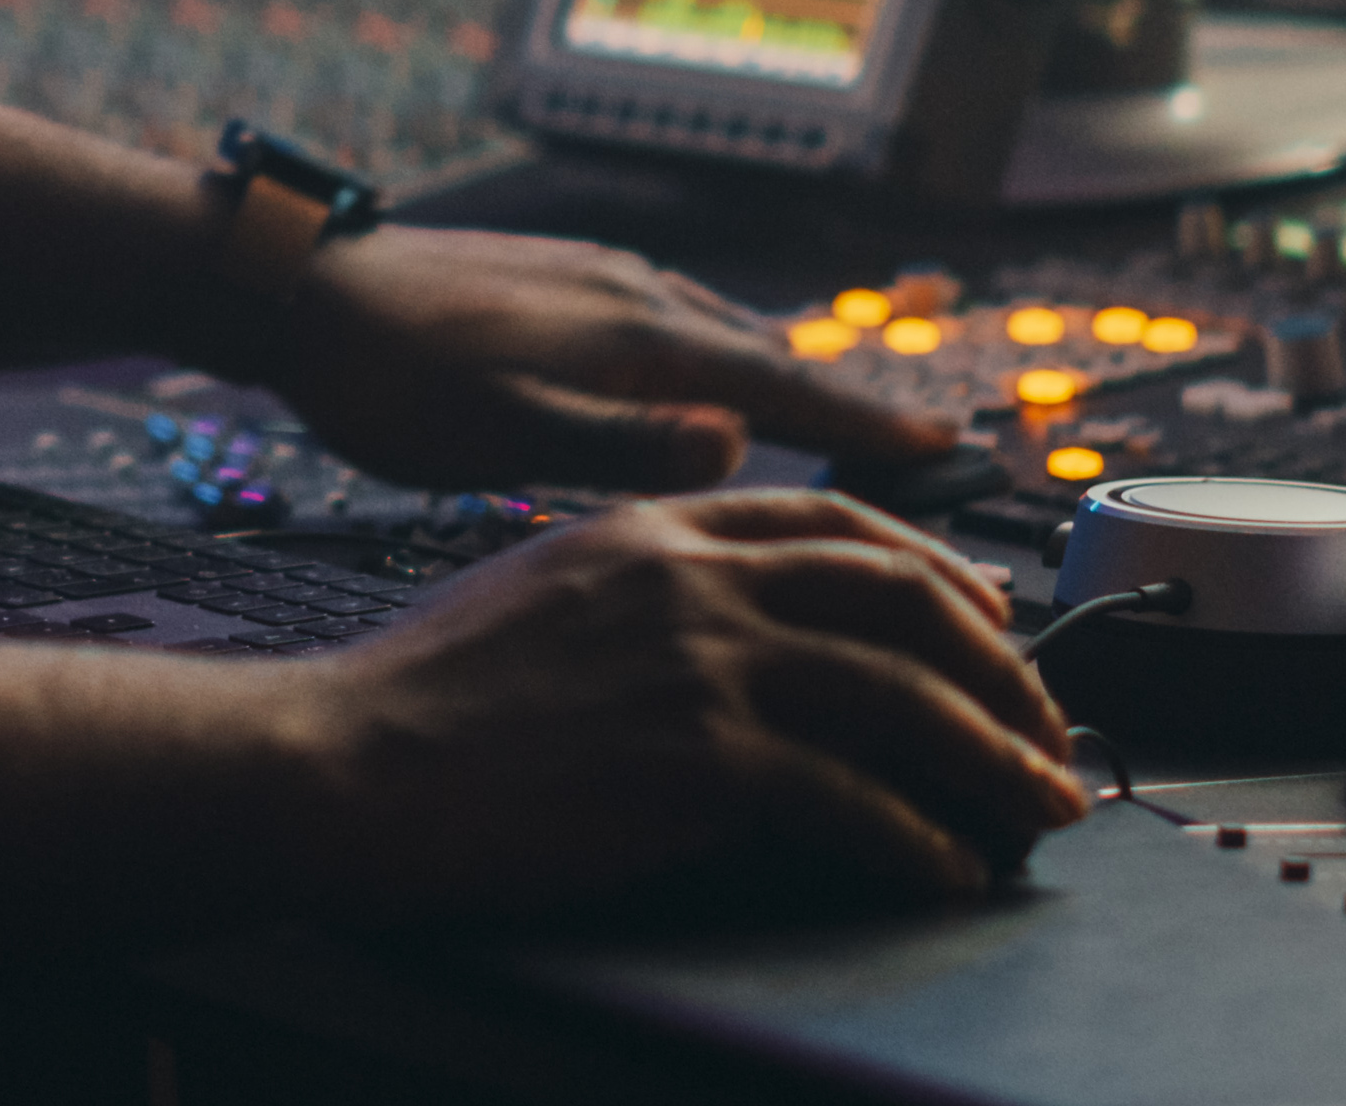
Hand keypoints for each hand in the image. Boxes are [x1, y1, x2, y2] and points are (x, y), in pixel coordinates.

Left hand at [261, 224, 952, 491]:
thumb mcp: (500, 435)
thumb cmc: (386, 378)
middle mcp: (628, 288)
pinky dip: (715, 338)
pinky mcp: (552, 267)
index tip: (948, 449)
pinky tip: (694, 358)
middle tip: (916, 444)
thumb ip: (621, 446)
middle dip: (844, 397)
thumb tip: (738, 448)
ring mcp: (590, 269)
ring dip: (781, 365)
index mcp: (632, 335)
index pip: (783, 385)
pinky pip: (668, 305)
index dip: (866, 423)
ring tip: (828, 407)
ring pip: (716, 322)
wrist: (293, 286)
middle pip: (766, 349)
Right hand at [284, 488, 1085, 915]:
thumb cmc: (427, 694)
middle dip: (998, 663)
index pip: (830, 521)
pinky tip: (943, 870)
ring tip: (1038, 810)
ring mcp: (694, 659)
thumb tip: (728, 632)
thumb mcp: (542, 588)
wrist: (347, 756)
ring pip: (900, 693)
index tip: (990, 617)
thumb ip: (638, 583)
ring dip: (991, 759)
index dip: (936, 567)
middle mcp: (685, 572)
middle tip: (1044, 727)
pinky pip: (852, 800)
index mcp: (646, 519)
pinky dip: (918, 842)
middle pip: (895, 590)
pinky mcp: (694, 756)